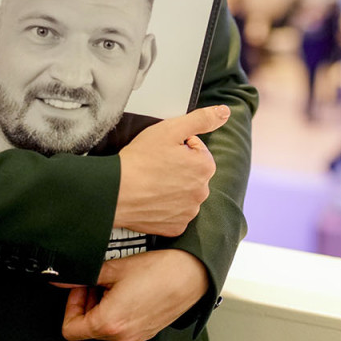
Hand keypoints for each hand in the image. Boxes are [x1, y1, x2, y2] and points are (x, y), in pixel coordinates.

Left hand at [61, 249, 207, 340]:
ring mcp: (136, 335)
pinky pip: (124, 325)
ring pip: (107, 326)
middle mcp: (122, 335)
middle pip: (89, 327)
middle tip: (97, 281)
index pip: (70, 329)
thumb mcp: (116, 267)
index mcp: (109, 323)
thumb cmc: (161, 270)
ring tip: (116, 282)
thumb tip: (67, 277)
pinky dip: (120, 309)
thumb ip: (86, 274)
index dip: (70, 305)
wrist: (192, 273)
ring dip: (104, 305)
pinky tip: (130, 289)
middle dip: (88, 302)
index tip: (80, 288)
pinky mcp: (147, 330)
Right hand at [115, 105, 228, 236]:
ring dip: (173, 187)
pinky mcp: (175, 227)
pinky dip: (165, 206)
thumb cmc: (140, 160)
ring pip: (184, 193)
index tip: (162, 150)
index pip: (196, 149)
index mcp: (205, 167)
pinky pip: (175, 213)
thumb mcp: (171, 129)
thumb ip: (201, 119)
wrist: (116, 191)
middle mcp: (202, 192)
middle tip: (155, 165)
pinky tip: (152, 198)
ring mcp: (188, 212)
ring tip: (152, 181)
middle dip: (178, 167)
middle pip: (192, 172)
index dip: (178, 146)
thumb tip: (224, 112)